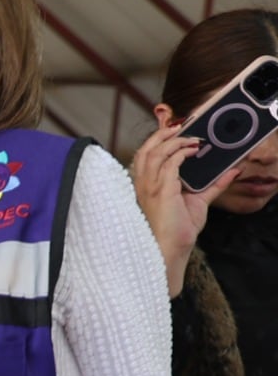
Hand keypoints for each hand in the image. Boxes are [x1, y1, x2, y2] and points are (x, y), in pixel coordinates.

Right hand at [129, 117, 237, 293]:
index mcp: (146, 185)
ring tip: (191, 138)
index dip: (157, 139)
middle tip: (181, 126)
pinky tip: (194, 150)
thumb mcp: (199, 202)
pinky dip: (182, 153)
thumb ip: (213, 185)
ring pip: (155, 151)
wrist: (169, 249)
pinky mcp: (161, 190)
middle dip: (162, 134)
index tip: (174, 130)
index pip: (145, 155)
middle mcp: (143, 183)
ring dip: (174, 141)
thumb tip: (232, 170)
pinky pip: (169, 163)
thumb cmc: (177, 230)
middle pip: (146, 148)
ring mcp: (150, 186)